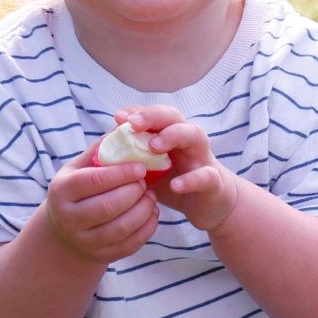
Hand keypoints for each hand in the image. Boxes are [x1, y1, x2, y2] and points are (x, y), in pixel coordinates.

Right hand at [46, 142, 158, 264]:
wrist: (66, 231)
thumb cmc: (78, 190)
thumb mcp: (80, 167)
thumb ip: (101, 149)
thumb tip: (126, 126)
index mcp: (61, 191)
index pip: (94, 181)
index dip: (121, 174)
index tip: (140, 167)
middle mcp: (69, 219)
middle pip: (108, 206)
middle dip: (134, 192)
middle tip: (146, 182)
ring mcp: (84, 241)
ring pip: (121, 228)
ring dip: (143, 210)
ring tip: (151, 196)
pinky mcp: (101, 256)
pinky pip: (130, 245)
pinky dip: (146, 229)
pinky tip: (152, 214)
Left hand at [112, 107, 237, 232]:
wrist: (209, 205)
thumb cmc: (176, 181)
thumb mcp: (150, 168)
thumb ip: (133, 157)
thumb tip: (104, 148)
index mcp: (171, 134)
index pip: (154, 114)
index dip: (138, 112)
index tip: (118, 117)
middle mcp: (188, 139)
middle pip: (173, 117)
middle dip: (153, 116)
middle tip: (134, 123)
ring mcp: (202, 157)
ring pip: (194, 134)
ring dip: (173, 136)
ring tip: (153, 146)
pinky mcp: (213, 180)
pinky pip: (205, 175)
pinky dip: (190, 179)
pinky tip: (176, 185)